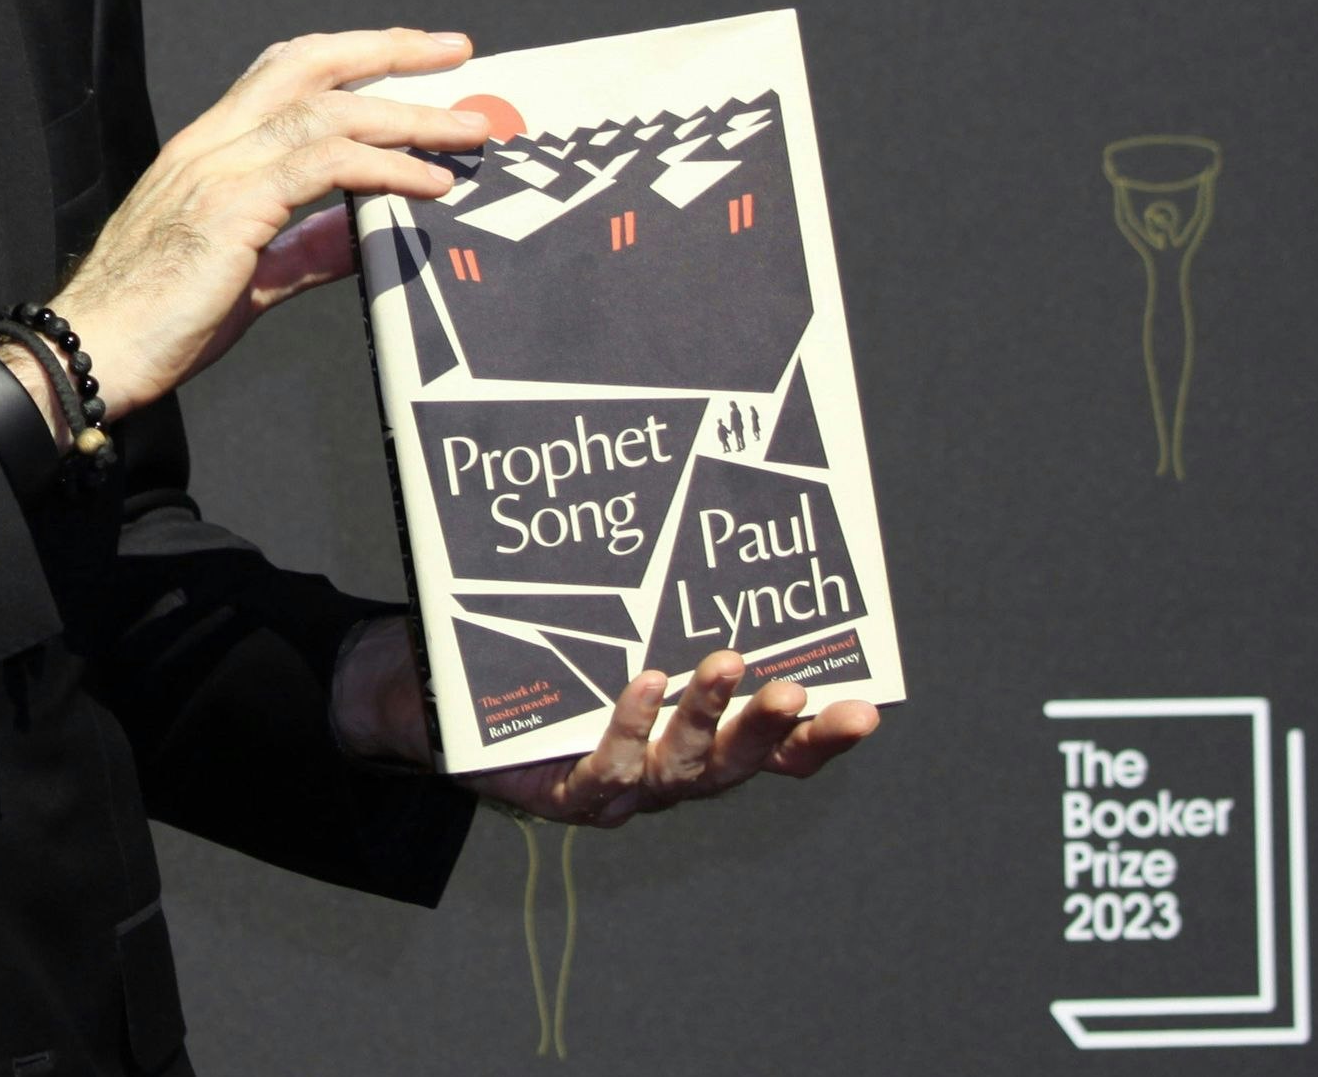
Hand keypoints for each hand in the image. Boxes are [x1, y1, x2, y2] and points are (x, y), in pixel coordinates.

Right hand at [46, 27, 483, 409]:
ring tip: (465, 132)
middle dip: (388, 50)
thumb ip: (304, 248)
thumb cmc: (154, 322)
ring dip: (408, 115)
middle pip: (308, 62)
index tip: (414, 57)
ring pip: (326, 110)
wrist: (92, 352)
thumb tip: (362, 231)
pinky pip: (324, 166)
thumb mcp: (248, 277)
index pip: (283, 71)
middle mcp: (210, 143)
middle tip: (457, 52)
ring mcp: (217, 170)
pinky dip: (387, 168)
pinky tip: (427, 182)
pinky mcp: (230, 208)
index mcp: (207, 149)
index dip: (353, 55)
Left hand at [463, 651, 881, 825]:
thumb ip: (666, 611)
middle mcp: (672, 773)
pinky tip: (643, 685)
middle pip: (738, 764)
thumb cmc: (549, 671)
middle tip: (796, 691)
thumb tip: (710, 522)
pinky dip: (629, 729)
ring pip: (679, 767)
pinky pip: (606, 769)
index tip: (866, 711)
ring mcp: (623, 790)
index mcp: (699, 742)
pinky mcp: (567, 795)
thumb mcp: (617, 636)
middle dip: (771, 727)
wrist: (451, 715)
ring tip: (725, 666)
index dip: (820, 739)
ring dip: (707, 718)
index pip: (776, 751)